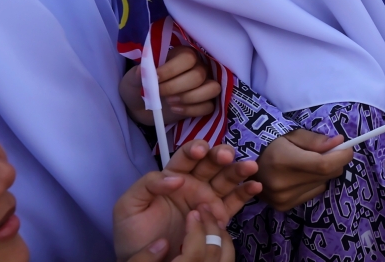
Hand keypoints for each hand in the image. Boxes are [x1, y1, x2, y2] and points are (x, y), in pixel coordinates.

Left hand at [114, 140, 260, 260]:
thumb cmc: (134, 234)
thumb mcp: (128, 206)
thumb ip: (147, 185)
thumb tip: (175, 179)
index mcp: (173, 176)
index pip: (186, 157)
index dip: (194, 149)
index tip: (200, 150)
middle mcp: (193, 184)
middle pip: (211, 163)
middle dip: (220, 155)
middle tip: (227, 155)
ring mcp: (208, 199)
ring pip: (226, 178)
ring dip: (238, 170)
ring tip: (250, 166)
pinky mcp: (218, 217)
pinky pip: (235, 202)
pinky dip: (246, 192)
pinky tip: (255, 186)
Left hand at [120, 47, 221, 125]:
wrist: (141, 106)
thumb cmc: (139, 87)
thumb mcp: (132, 79)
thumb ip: (137, 74)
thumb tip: (143, 70)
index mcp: (182, 55)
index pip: (188, 58)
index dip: (172, 69)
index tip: (155, 79)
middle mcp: (198, 67)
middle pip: (199, 75)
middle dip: (176, 87)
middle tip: (159, 93)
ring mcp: (204, 85)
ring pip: (212, 88)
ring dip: (189, 98)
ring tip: (169, 102)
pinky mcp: (205, 102)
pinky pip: (209, 106)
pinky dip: (192, 110)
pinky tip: (175, 109)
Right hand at [257, 130, 353, 210]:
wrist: (247, 166)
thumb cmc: (272, 145)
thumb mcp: (292, 134)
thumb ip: (315, 140)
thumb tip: (339, 142)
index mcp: (284, 161)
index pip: (323, 164)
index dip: (341, 156)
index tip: (348, 148)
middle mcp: (283, 183)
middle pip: (326, 175)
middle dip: (335, 161)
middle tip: (329, 151)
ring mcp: (283, 198)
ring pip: (322, 184)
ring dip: (324, 173)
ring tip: (308, 163)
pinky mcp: (284, 206)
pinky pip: (313, 193)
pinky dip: (314, 183)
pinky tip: (300, 176)